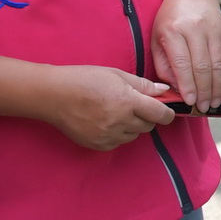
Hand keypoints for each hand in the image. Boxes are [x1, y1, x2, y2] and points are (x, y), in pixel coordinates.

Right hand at [44, 66, 176, 148]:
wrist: (53, 95)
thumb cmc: (84, 79)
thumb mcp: (116, 75)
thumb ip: (142, 85)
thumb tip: (164, 91)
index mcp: (128, 102)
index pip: (160, 114)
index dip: (167, 113)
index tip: (167, 111)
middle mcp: (120, 121)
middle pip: (148, 126)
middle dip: (146, 117)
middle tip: (134, 106)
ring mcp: (108, 135)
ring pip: (133, 135)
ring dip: (132, 126)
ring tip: (115, 112)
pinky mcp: (97, 144)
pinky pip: (118, 143)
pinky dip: (117, 134)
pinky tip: (105, 122)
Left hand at [150, 0, 220, 110]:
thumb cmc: (169, 18)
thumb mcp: (157, 38)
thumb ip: (164, 64)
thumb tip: (177, 88)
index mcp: (174, 30)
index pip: (183, 63)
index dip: (187, 85)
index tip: (189, 102)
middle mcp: (196, 29)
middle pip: (203, 66)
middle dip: (204, 91)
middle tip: (202, 108)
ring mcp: (215, 30)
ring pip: (219, 64)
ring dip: (218, 87)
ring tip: (214, 103)